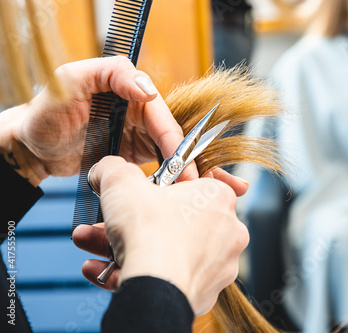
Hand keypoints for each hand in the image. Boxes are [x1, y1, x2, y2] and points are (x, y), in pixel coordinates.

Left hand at [0, 56, 196, 185]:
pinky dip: (165, 172)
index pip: (158, 109)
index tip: (178, 156)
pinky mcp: (134, 150)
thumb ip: (110, 74)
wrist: (33, 148)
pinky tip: (170, 185)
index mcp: (126, 85)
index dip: (170, 133)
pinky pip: (157, 160)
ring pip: (167, 147)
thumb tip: (149, 90)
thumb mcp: (70, 80)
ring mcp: (137, 129)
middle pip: (167, 130)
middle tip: (188, 178)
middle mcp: (136, 106)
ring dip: (177, 166)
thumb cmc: (44, 112)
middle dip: (180, 154)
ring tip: (183, 186)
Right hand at [73, 156, 249, 314]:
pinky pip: (166, 277)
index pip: (191, 180)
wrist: (155, 291)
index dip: (158, 185)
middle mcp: (226, 230)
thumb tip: (107, 168)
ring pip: (165, 249)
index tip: (138, 191)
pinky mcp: (204, 293)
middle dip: (130, 220)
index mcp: (217, 197)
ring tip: (91, 245)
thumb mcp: (122, 183)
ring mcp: (217, 264)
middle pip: (171, 218)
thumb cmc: (150, 233)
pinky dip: (134, 272)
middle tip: (105, 221)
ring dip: (124, 246)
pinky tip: (100, 269)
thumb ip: (114, 168)